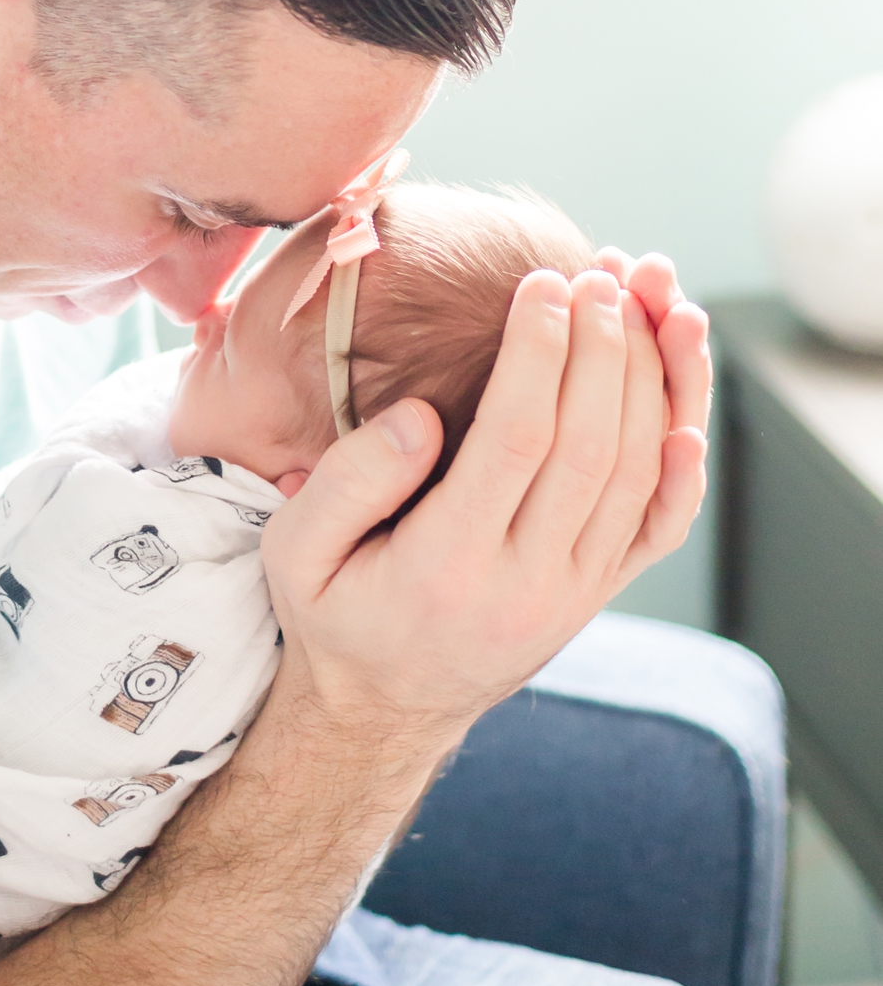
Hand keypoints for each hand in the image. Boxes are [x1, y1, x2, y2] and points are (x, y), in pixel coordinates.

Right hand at [262, 264, 705, 750]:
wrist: (383, 712)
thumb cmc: (334, 614)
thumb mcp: (296, 553)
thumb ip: (349, 482)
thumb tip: (422, 416)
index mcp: (446, 565)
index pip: (516, 440)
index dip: (541, 354)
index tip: (544, 284)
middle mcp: (526, 584)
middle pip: (592, 447)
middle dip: (604, 347)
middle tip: (600, 273)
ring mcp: (573, 592)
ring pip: (637, 475)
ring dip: (652, 380)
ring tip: (646, 301)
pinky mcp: (597, 593)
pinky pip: (659, 527)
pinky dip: (684, 466)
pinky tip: (688, 402)